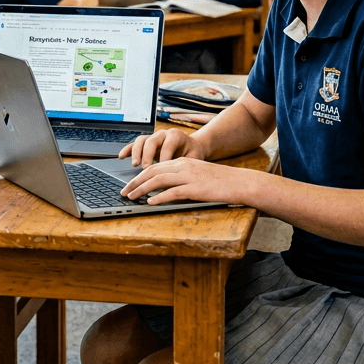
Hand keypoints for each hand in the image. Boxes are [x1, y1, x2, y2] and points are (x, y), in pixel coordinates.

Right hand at [119, 127, 204, 166]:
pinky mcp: (146, 143)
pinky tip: (122, 156)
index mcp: (176, 135)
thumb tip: (177, 176)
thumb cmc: (192, 153)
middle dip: (148, 155)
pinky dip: (127, 149)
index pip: (167, 146)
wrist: (191, 146)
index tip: (163, 171)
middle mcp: (163, 134)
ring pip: (141, 141)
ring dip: (137, 152)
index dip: (164, 158)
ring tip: (135, 164)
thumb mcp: (193, 158)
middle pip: (152, 141)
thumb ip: (186, 164)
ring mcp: (153, 137)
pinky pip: (134, 144)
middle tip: (146, 168)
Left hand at [120, 157, 252, 205]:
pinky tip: (151, 202)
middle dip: (135, 182)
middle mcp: (184, 166)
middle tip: (124, 191)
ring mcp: (190, 176)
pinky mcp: (196, 188)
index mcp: (183, 161)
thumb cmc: (220, 181)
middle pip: (153, 171)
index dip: (140, 175)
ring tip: (132, 197)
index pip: (155, 166)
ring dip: (142, 189)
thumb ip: (181, 177)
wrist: (240, 182)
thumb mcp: (197, 174)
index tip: (129, 184)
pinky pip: (173, 192)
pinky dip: (160, 197)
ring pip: (159, 180)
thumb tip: (163, 188)